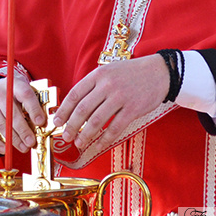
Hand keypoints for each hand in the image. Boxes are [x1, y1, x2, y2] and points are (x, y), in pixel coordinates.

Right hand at [0, 77, 47, 155]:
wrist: (1, 87)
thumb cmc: (19, 93)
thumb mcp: (30, 91)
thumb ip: (37, 103)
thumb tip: (45, 123)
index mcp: (15, 84)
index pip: (25, 95)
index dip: (33, 109)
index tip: (41, 123)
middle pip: (11, 112)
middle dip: (23, 130)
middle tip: (32, 142)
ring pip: (0, 124)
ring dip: (13, 138)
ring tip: (24, 148)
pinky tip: (5, 149)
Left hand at [52, 54, 167, 153]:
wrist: (158, 72)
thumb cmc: (130, 73)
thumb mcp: (109, 71)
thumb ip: (93, 85)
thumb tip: (75, 106)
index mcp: (98, 75)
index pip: (75, 94)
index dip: (64, 110)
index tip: (57, 121)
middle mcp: (107, 85)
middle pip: (83, 109)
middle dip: (71, 126)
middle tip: (66, 136)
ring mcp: (120, 97)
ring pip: (97, 120)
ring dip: (85, 135)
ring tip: (79, 142)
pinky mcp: (133, 109)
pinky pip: (114, 128)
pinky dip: (104, 139)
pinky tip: (98, 145)